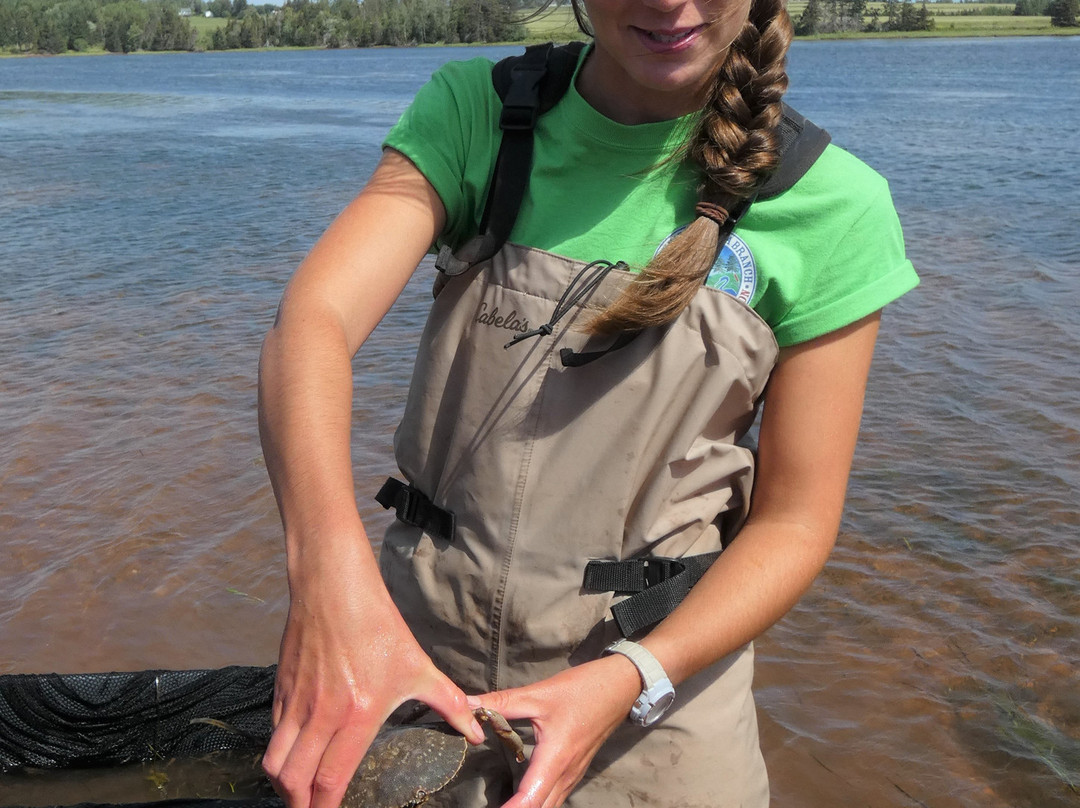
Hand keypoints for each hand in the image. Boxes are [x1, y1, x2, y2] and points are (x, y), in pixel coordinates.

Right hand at [261, 544, 484, 807]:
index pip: (330, 779)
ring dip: (283, 783)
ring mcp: (296, 701)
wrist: (334, 585)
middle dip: (300, 805)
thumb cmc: (378, 625)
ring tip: (299, 790)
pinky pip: (272, 732)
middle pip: (293, 780)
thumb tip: (476, 731)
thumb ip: (449, 704)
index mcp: (356, 713)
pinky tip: (295, 752)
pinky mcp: (281, 687)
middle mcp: (321, 713)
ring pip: (274, 761)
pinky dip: (279, 751)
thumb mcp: (418, 666)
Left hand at [469, 656, 640, 807]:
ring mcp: (574, 774)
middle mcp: (566, 773)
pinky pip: (556, 796)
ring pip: (550, 805)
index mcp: (555, 758)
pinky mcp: (576, 769)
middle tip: (491, 807)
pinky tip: (523, 797)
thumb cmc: (582, 690)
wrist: (620, 686)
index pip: (529, 799)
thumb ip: (501, 703)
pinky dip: (539, 802)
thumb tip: (467, 705)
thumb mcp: (539, 694)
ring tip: (503, 805)